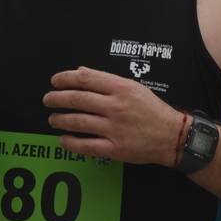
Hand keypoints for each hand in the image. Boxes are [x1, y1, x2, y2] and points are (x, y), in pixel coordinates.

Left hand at [43, 67, 182, 166]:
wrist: (172, 136)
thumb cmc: (153, 111)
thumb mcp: (134, 87)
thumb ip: (107, 80)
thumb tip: (81, 72)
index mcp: (121, 88)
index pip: (85, 79)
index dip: (65, 79)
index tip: (55, 81)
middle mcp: (116, 107)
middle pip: (77, 99)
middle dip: (56, 99)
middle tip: (48, 100)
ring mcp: (114, 128)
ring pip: (77, 122)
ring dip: (59, 120)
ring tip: (53, 119)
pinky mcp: (115, 148)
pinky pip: (86, 146)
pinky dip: (70, 143)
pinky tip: (63, 139)